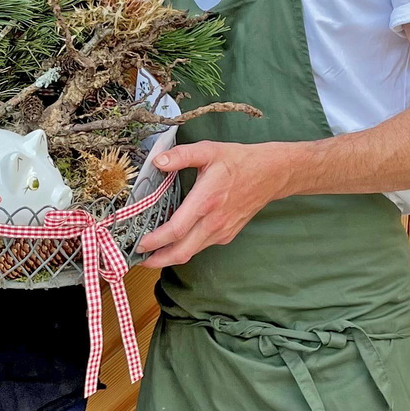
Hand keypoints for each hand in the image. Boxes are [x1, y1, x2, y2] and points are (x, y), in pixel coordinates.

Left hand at [135, 141, 296, 267]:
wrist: (270, 174)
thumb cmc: (239, 161)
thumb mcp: (208, 150)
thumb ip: (181, 155)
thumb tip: (157, 162)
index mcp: (206, 201)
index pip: (176, 230)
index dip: (155, 241)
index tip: (138, 244)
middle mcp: (214, 221)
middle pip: (181, 252)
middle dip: (157, 260)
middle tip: (138, 258)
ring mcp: (222, 231)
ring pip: (191, 253)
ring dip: (169, 256)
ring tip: (151, 252)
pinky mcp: (227, 235)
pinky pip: (201, 246)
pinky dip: (185, 248)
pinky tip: (175, 241)